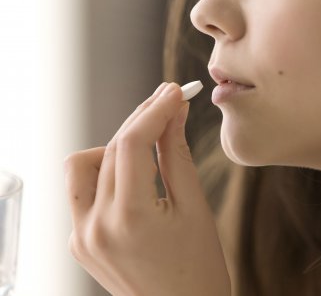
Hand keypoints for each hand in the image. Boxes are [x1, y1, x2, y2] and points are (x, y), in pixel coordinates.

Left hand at [64, 83, 230, 295]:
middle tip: (168, 105)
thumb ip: (177, 153)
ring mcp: (81, 236)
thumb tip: (174, 113)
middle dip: (141, 122)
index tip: (173, 92)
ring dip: (115, 147)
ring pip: (86, 165)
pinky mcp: (79, 242)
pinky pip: (84, 192)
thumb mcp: (194, 207)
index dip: (154, 110)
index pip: (131, 144)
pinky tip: (133, 178)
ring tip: (148, 148)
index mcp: (129, 219)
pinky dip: (106, 175)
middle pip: (110, 149)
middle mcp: (94, 227)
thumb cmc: (199, 268)